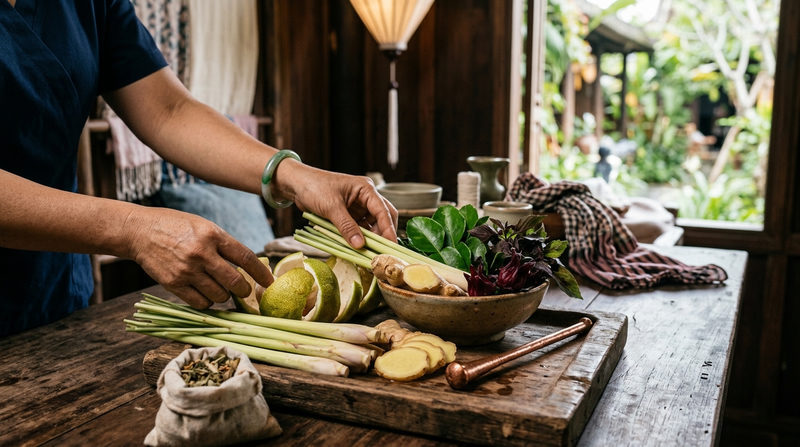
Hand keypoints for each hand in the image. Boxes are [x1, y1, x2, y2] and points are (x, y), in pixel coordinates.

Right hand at [123, 206, 273, 308]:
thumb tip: (247, 266)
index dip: (262, 274)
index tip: (270, 283)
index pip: (246, 258)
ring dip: (224, 297)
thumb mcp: (204, 226)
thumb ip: (224, 244)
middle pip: (235, 282)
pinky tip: (205, 294)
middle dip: (244, 291)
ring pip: (219, 296)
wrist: (139, 231)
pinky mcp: (173, 284)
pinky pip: (200, 303)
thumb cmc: (176, 226)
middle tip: (244, 291)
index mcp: (213, 235)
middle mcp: (202, 253)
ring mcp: (187, 270)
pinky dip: (207, 302)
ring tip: (220, 289)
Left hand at [286, 165, 397, 247]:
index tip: (390, 245)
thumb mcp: (331, 208)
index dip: (388, 229)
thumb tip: (360, 245)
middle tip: (383, 251)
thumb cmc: (314, 187)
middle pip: (383, 217)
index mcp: (365, 189)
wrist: (296, 184)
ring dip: (371, 238)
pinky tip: (359, 248)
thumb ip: (346, 226)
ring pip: (372, 225)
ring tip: (370, 253)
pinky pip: (360, 228)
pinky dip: (360, 238)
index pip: (383, 210)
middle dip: (383, 234)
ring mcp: (358, 207)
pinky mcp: (349, 215)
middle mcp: (365, 197)